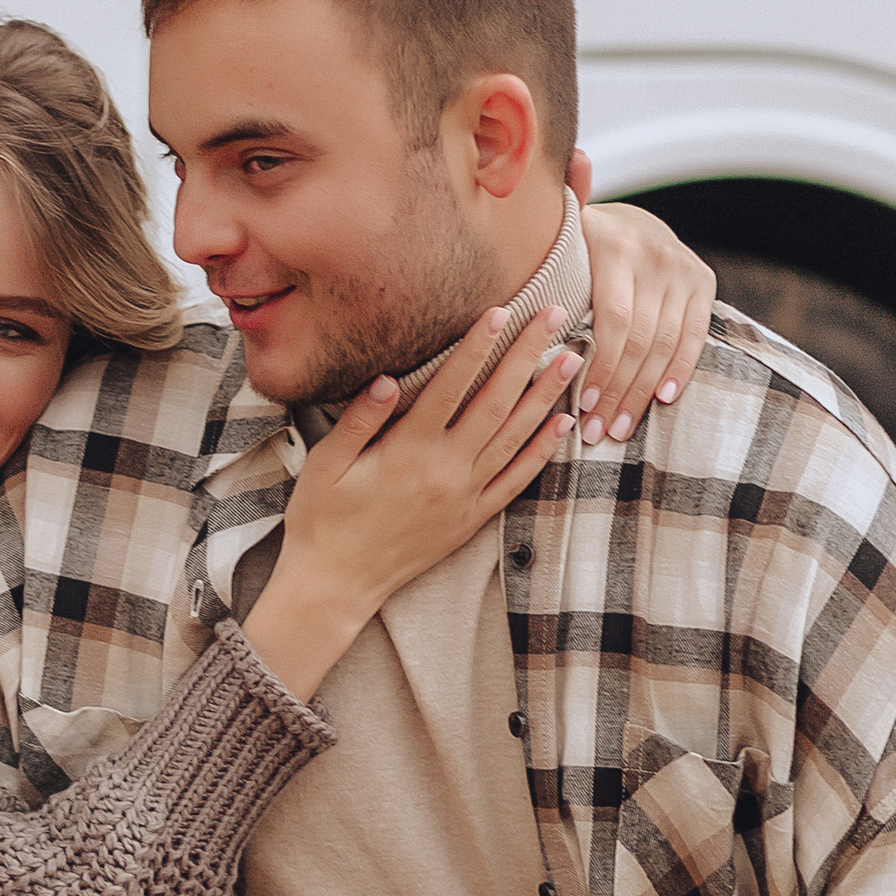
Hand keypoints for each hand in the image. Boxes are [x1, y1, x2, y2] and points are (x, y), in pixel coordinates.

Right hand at [245, 301, 578, 702]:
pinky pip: (516, 480)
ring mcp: (464, 496)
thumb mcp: (326, 466)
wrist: (336, 585)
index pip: (451, 386)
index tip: (502, 310)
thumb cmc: (323, 521)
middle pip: (496, 402)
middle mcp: (445, 470)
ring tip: (572, 359)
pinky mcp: (471, 519)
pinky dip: (542, 451)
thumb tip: (385, 378)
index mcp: (408, 451)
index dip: (477, 345)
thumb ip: (359, 421)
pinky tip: (562, 424)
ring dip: (546, 395)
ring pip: (515, 437)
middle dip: (527, 355)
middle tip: (556, 316)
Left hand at [572, 161, 714, 445]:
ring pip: (665, 344)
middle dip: (618, 391)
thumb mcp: (562, 228)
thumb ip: (562, 207)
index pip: (612, 321)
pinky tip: (661, 399)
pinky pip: (694, 335)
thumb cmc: (578, 241)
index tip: (583, 406)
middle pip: (639, 340)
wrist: (631, 221)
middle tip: (599, 432)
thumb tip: (573, 160)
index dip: (600, 368)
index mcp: (614, 245)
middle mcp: (655, 253)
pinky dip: (679, 370)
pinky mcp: (703, 283)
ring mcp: (682, 269)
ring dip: (643, 392)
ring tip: (621, 428)